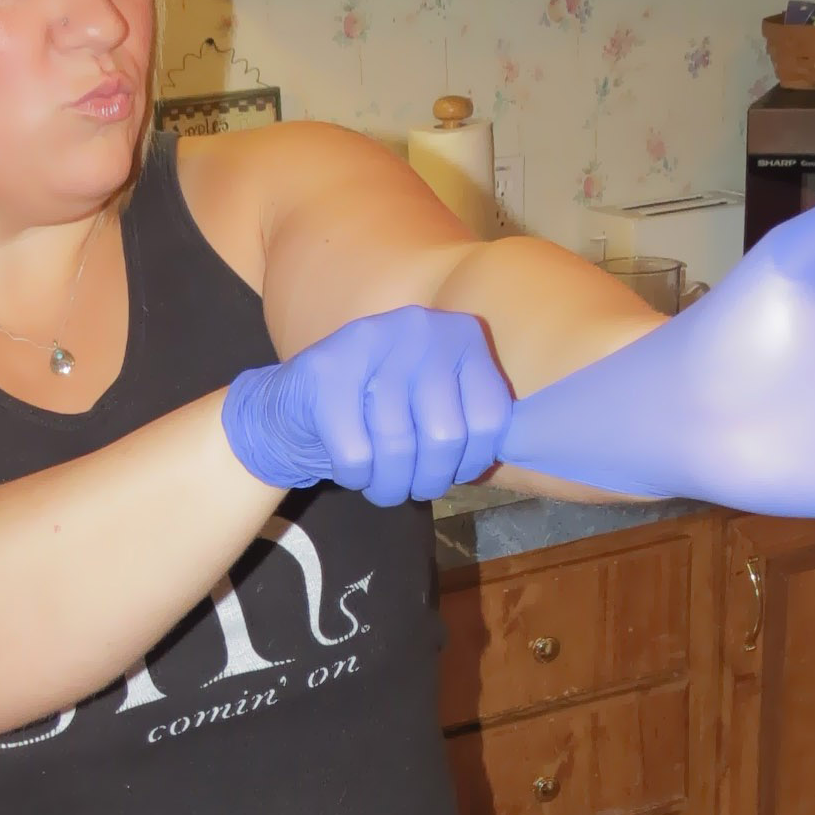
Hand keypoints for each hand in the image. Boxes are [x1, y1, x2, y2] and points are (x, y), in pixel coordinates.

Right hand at [223, 306, 513, 506]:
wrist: (293, 403)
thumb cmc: (379, 413)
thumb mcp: (436, 404)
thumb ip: (473, 419)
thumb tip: (521, 453)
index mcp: (460, 334)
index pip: (490, 419)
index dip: (472, 462)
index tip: (451, 471)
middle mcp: (420, 327)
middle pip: (445, 437)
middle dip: (429, 480)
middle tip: (412, 487)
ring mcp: (371, 342)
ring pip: (398, 449)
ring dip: (390, 486)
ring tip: (381, 484)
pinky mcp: (326, 371)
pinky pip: (357, 454)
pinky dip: (355, 477)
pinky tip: (350, 467)